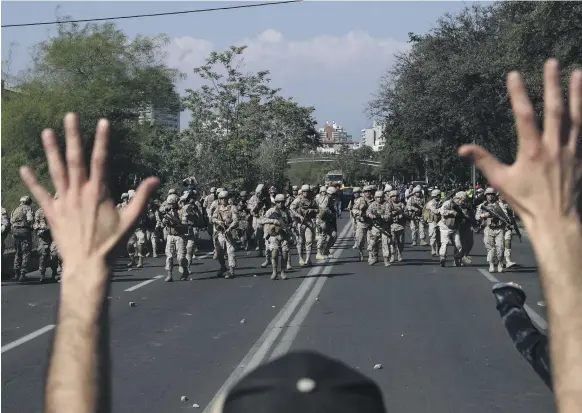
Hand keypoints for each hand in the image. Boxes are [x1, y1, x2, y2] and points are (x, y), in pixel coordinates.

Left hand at [19, 113, 158, 274]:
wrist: (88, 265)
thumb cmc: (112, 244)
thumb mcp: (131, 220)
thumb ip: (142, 198)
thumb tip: (156, 179)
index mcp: (99, 193)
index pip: (101, 160)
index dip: (102, 140)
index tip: (103, 122)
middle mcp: (79, 193)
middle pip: (75, 159)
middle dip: (73, 136)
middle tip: (70, 116)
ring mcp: (64, 202)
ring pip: (56, 171)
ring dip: (51, 151)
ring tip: (47, 131)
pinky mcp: (53, 214)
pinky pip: (40, 195)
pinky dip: (32, 181)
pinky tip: (24, 168)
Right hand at [459, 59, 580, 228]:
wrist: (555, 219)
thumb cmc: (525, 201)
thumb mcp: (500, 182)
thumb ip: (484, 161)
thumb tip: (462, 148)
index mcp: (531, 151)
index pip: (524, 116)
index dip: (519, 94)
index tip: (514, 75)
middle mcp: (553, 147)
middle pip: (555, 110)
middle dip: (552, 84)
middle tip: (551, 62)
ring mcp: (570, 151)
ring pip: (575, 116)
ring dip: (577, 93)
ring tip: (577, 73)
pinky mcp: (580, 157)